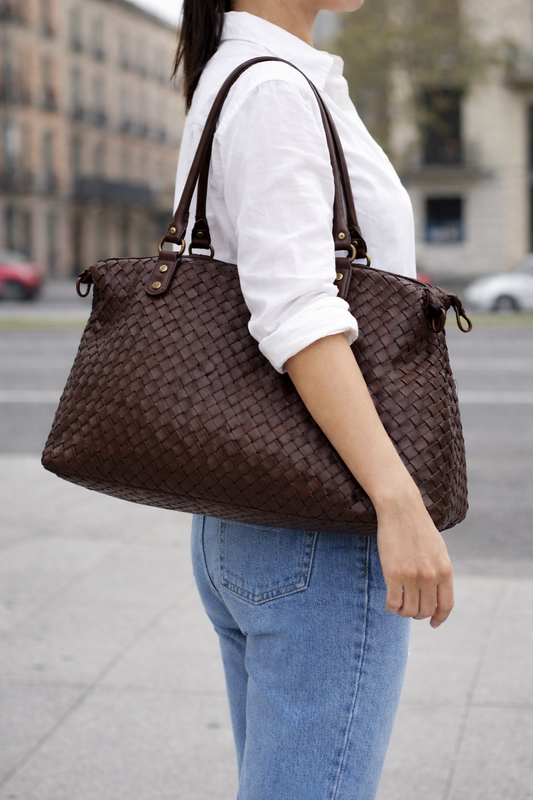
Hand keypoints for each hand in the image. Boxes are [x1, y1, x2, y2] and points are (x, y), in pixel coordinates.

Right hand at [375, 484, 453, 627]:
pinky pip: (393, 603)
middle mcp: (431, 576)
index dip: (439, 618)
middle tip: (409, 607)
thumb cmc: (417, 527)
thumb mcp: (438, 550)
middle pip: (426, 611)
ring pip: (409, 611)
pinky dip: (391, 607)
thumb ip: (439, 571)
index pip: (446, 605)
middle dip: (418, 614)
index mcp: (445, 570)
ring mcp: (412, 576)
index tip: (433, 623)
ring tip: (398, 604)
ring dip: (403, 612)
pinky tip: (389, 602)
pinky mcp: (393, 574)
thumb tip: (436, 593)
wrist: (401, 509)